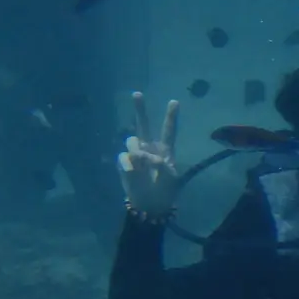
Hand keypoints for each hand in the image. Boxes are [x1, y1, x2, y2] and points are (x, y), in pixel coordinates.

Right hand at [117, 92, 181, 216]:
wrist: (150, 205)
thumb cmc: (165, 190)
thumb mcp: (170, 177)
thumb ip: (160, 163)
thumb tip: (143, 156)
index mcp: (165, 150)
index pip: (169, 130)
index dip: (171, 117)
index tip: (174, 101)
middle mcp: (149, 148)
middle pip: (144, 125)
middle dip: (140, 110)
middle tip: (137, 93)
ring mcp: (136, 155)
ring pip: (132, 141)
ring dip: (137, 150)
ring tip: (142, 165)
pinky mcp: (125, 164)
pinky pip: (123, 157)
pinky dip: (128, 164)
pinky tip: (132, 172)